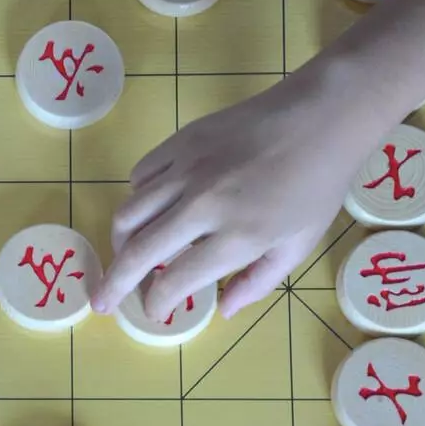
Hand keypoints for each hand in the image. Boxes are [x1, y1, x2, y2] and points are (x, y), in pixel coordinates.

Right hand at [92, 76, 372, 320]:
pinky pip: (140, 177)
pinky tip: (152, 210)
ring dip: (120, 243)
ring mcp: (187, 170)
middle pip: (138, 253)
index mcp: (237, 237)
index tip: (155, 311)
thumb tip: (224, 309)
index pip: (175, 281)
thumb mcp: (298, 244)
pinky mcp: (181, 143)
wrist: (322, 114)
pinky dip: (138, 200)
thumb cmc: (317, 184)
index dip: (157, 304)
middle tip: (102, 301)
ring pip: (128, 214)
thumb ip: (258, 282)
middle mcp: (203, 206)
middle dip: (115, 285)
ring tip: (126, 256)